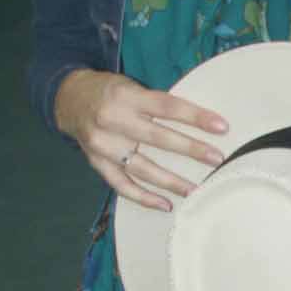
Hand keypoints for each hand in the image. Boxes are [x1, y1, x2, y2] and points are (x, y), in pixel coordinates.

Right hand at [55, 67, 227, 209]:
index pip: (167, 106)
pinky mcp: (97, 163)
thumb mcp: (131, 86)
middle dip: (191, 149)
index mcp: (126, 97)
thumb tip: (200, 121)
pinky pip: (122, 185)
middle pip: (157, 138)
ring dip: (171, 181)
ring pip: (142, 167)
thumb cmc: (110, 92)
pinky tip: (165, 204)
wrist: (69, 99)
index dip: (195, 117)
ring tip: (195, 189)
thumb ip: (157, 103)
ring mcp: (103, 145)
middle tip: (217, 159)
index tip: (221, 127)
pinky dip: (144, 197)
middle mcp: (112, 120)